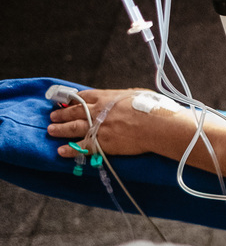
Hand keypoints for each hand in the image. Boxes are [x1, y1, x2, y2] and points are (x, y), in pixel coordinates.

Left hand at [47, 87, 174, 157]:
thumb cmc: (152, 108)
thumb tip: (127, 98)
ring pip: (72, 127)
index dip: (74, 100)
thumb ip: (125, 97)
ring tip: (51, 130)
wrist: (155, 125)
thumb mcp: (137, 94)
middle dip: (62, 114)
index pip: (83, 97)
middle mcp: (97, 111)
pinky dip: (70, 149)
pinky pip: (81, 147)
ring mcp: (97, 127)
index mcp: (105, 98)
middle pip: (73, 111)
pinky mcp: (102, 143)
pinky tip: (61, 151)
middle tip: (53, 116)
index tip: (68, 102)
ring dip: (59, 129)